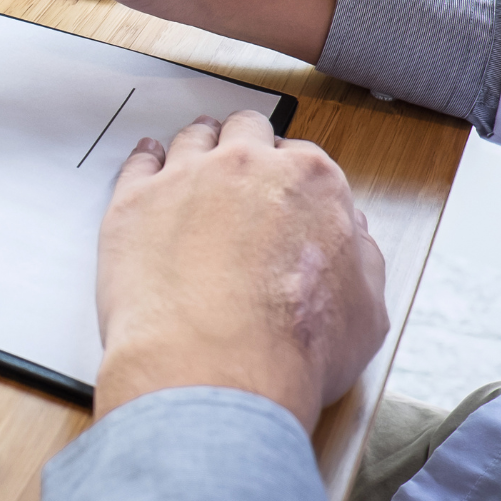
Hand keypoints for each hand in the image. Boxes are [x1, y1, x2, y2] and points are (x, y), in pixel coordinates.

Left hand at [93, 111, 387, 431]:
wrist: (216, 367)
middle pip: (245, 133)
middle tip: (240, 164)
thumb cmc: (291, 347)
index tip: (283, 189)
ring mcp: (185, 178)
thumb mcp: (366, 311)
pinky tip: (148, 163)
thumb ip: (362, 261)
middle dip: (245, 145)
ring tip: (194, 154)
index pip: (302, 157)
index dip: (291, 175)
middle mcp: (247, 166)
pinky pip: (138, 162)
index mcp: (310, 182)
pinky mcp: (134, 201)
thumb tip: (353, 239)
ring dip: (197, 145)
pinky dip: (145, 159)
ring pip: (192, 139)